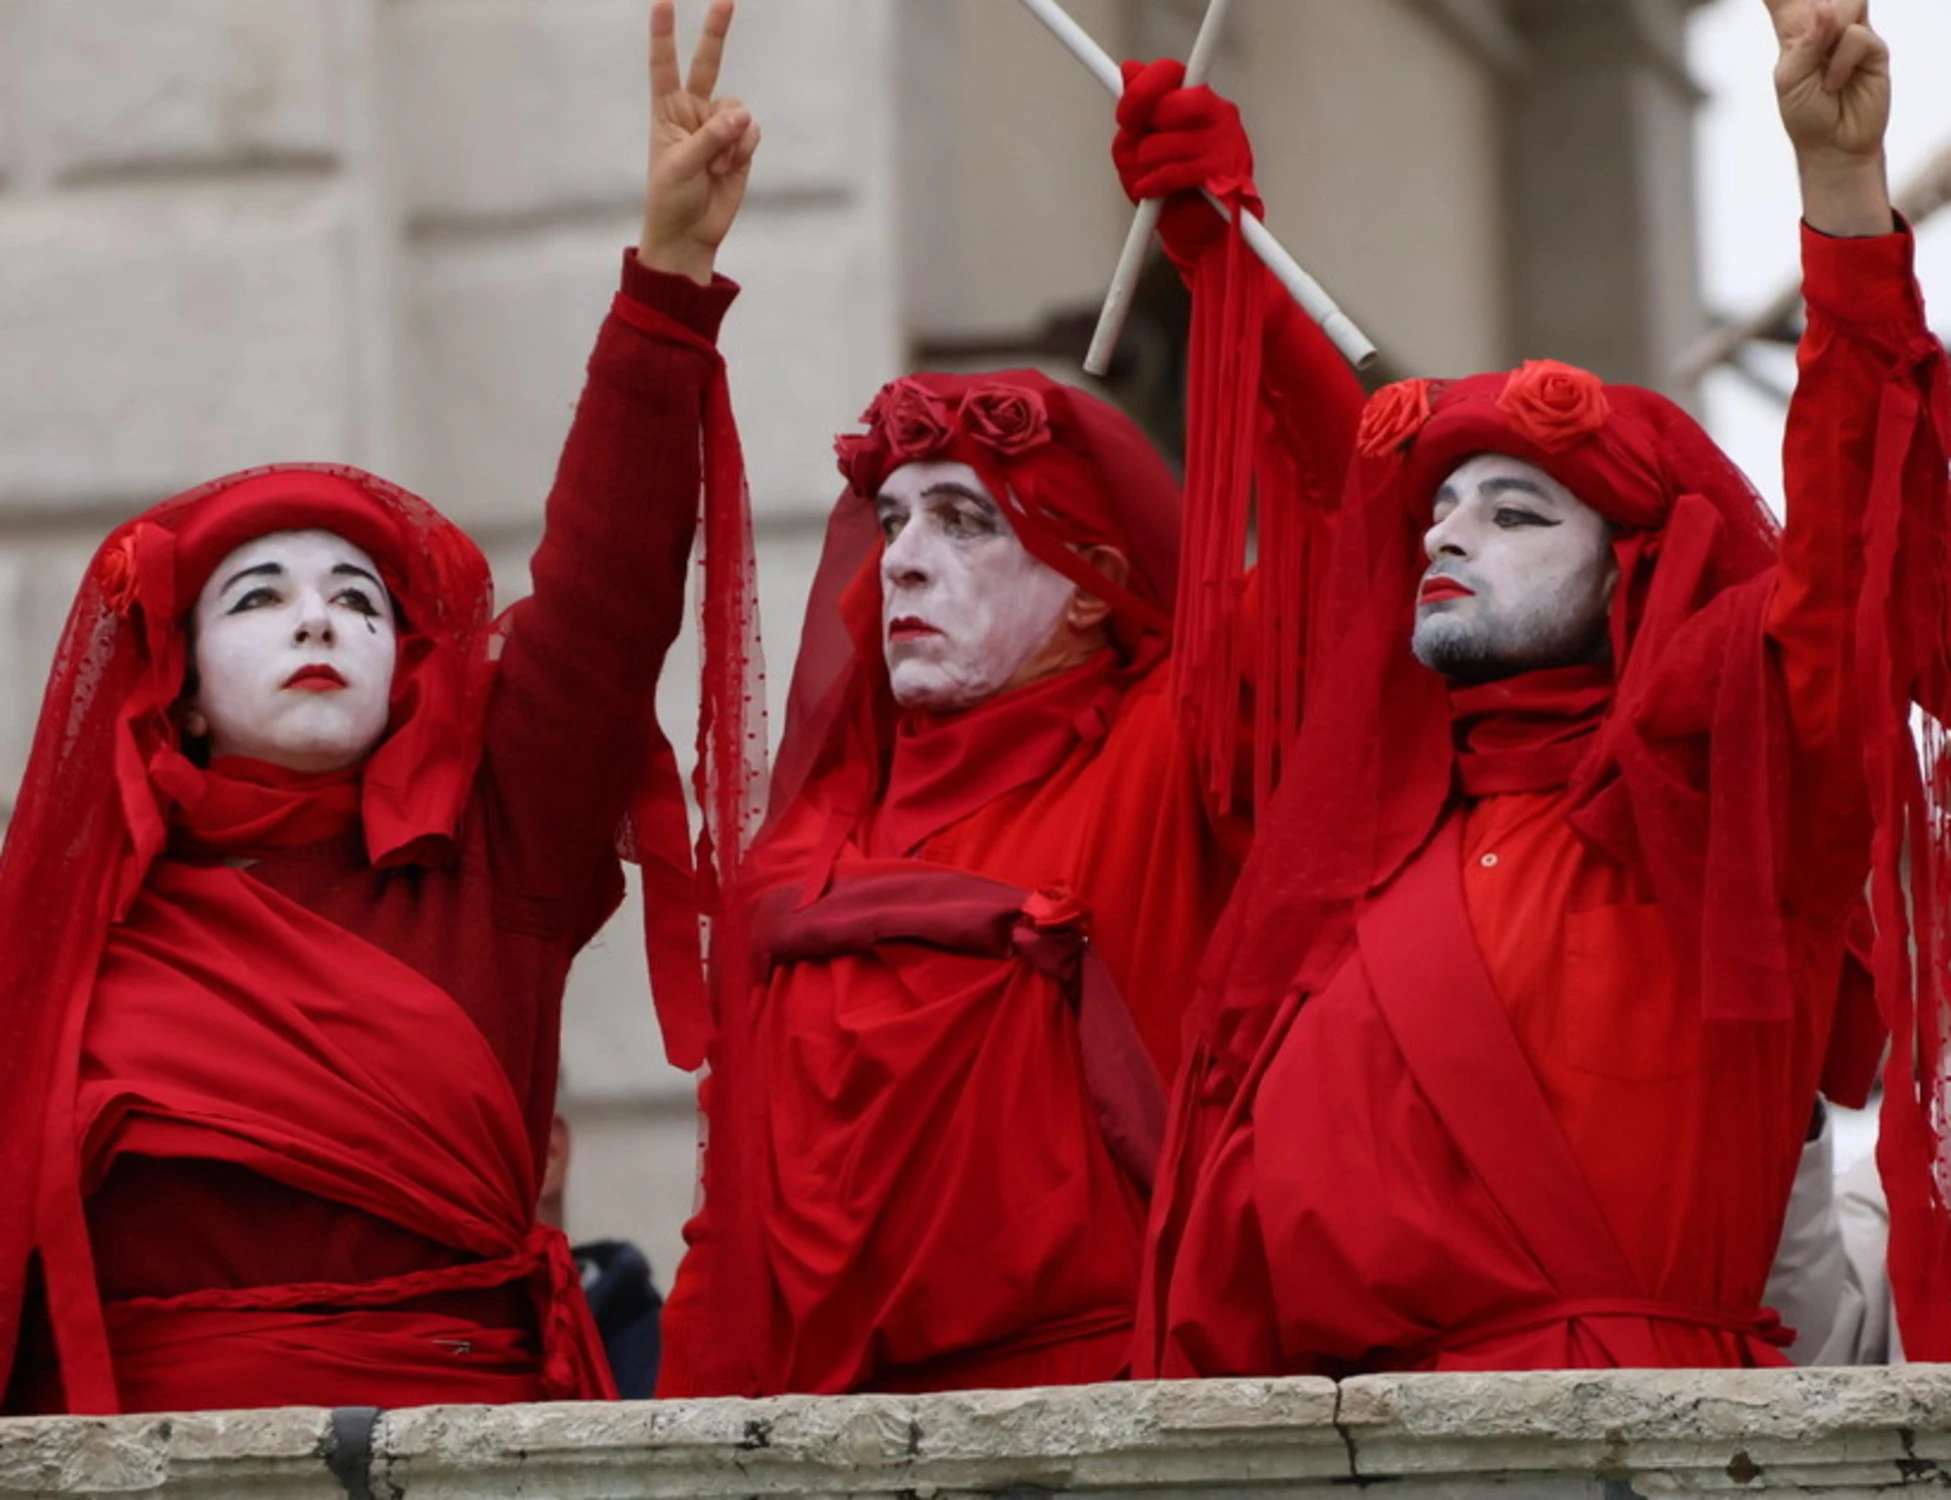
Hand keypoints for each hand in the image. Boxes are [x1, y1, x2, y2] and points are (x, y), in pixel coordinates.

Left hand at [637, 0, 761, 283]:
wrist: (691, 234)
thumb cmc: (671, 199)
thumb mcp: (682, 165)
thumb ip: (710, 137)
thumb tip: (743, 115)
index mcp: (666, 110)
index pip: (664, 65)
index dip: (663, 34)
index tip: (662, 2)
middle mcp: (693, 111)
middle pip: (706, 63)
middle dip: (717, 32)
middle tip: (726, 0)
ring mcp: (718, 127)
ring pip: (738, 109)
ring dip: (731, 138)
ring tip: (716, 167)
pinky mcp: (740, 146)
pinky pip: (751, 132)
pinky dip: (744, 150)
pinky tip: (729, 170)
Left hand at [1112, 58, 1257, 262]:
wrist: (1200, 232)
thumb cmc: (1170, 187)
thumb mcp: (1142, 144)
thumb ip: (1137, 110)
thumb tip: (1128, 70)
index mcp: (1198, 98)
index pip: (1168, 73)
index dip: (1138, 93)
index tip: (1125, 118)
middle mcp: (1217, 112)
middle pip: (1164, 106)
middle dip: (1142, 135)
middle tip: (1143, 154)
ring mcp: (1224, 141)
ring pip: (1162, 143)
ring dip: (1146, 165)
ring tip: (1152, 176)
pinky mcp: (1224, 172)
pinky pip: (1173, 172)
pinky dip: (1153, 185)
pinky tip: (1150, 191)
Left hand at [1761, 0, 1892, 235]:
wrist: (1834, 145)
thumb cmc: (1805, 113)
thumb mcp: (1789, 77)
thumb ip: (1802, 40)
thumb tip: (1827, 12)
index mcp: (1793, 29)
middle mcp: (1823, 24)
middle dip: (1816, 10)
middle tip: (1809, 42)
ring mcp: (1851, 32)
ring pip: (1844, 5)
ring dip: (1827, 38)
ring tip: (1822, 74)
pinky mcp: (1873, 46)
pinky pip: (1857, 36)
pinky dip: (1841, 63)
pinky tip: (1837, 84)